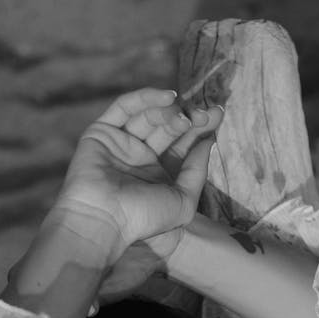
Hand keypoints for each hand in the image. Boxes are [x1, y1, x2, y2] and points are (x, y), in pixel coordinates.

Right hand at [92, 101, 223, 303]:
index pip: (181, 145)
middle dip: (187, 117)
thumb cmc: (144, 218)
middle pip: (167, 127)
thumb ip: (197, 171)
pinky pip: (124, 107)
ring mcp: (120, 144)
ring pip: (148, 115)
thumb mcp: (184, 201)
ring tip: (182, 114)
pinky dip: (145, 97)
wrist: (105, 220)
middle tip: (202, 114)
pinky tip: (167, 96)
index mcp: (157, 175)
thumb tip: (208, 141)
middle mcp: (139, 158)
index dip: (199, 130)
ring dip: (168, 110)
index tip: (217, 115)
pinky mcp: (101, 133)